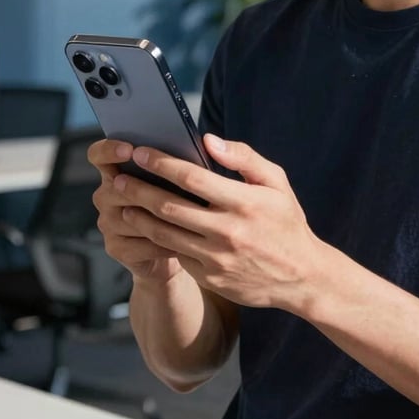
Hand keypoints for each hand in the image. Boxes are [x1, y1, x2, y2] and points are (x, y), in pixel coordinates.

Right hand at [88, 139, 182, 282]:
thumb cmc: (180, 202)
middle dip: (144, 189)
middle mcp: (106, 195)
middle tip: (172, 191)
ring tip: (188, 219)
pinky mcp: (115, 248)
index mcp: (116, 171)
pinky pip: (139, 243)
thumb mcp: (179, 179)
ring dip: (159, 218)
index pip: (98, 154)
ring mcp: (108, 223)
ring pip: (130, 217)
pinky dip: (163, 243)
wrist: (177, 244)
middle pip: (115, 188)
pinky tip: (184, 242)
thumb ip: (181, 161)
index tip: (129, 149)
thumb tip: (206, 142)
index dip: (109, 150)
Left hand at [111, 134, 325, 310]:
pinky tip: (145, 228)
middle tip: (118, 178)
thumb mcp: (276, 182)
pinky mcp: (210, 277)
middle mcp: (228, 231)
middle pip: (170, 207)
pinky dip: (156, 240)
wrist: (301, 277)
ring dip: (139, 217)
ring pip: (165, 234)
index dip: (162, 164)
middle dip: (138, 190)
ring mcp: (217, 258)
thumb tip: (209, 140)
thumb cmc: (286, 221)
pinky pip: (176, 254)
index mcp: (245, 203)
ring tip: (123, 203)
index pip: (192, 178)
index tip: (141, 153)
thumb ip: (244, 157)